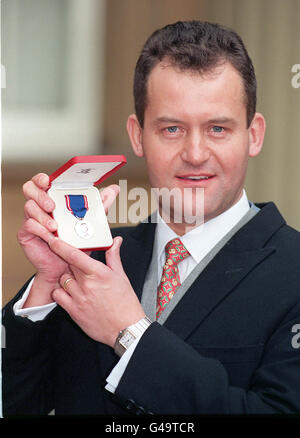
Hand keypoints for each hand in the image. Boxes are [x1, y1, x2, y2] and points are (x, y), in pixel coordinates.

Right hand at [18, 173, 119, 306]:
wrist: (68, 267)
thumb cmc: (76, 242)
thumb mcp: (91, 221)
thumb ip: (101, 204)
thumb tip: (114, 189)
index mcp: (53, 198)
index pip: (42, 180)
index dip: (42, 178)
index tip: (48, 180)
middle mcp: (40, 206)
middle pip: (30, 189)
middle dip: (41, 195)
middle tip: (52, 206)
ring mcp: (32, 218)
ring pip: (29, 207)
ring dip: (42, 215)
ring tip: (56, 227)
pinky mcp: (27, 233)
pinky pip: (29, 225)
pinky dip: (40, 229)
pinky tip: (50, 235)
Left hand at [49, 236, 144, 346]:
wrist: (126, 328)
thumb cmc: (125, 303)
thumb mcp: (121, 276)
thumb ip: (114, 256)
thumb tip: (115, 242)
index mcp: (99, 273)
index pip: (74, 255)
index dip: (61, 246)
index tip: (55, 240)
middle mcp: (87, 285)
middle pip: (68, 265)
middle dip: (69, 262)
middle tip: (76, 263)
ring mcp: (79, 298)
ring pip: (63, 280)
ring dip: (67, 278)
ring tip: (78, 281)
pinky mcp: (74, 311)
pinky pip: (58, 296)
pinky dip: (61, 292)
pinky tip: (71, 293)